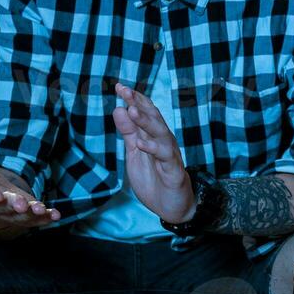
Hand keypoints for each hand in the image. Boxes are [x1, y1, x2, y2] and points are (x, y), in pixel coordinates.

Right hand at [0, 154, 58, 237]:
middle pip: (4, 207)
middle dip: (13, 207)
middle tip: (21, 206)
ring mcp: (11, 210)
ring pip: (21, 215)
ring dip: (32, 214)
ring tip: (42, 212)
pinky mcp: (25, 212)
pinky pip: (35, 218)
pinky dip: (46, 218)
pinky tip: (56, 216)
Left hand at [113, 82, 193, 223]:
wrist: (171, 206)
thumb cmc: (154, 178)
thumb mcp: (135, 153)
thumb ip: (129, 132)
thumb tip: (120, 109)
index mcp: (154, 136)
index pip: (145, 112)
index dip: (134, 99)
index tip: (120, 87)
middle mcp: (164, 141)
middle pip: (153, 118)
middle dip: (139, 104)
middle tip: (126, 91)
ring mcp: (170, 154)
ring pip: (160, 133)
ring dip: (146, 121)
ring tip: (132, 110)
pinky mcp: (173, 170)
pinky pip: (164, 156)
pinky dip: (153, 148)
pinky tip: (141, 143)